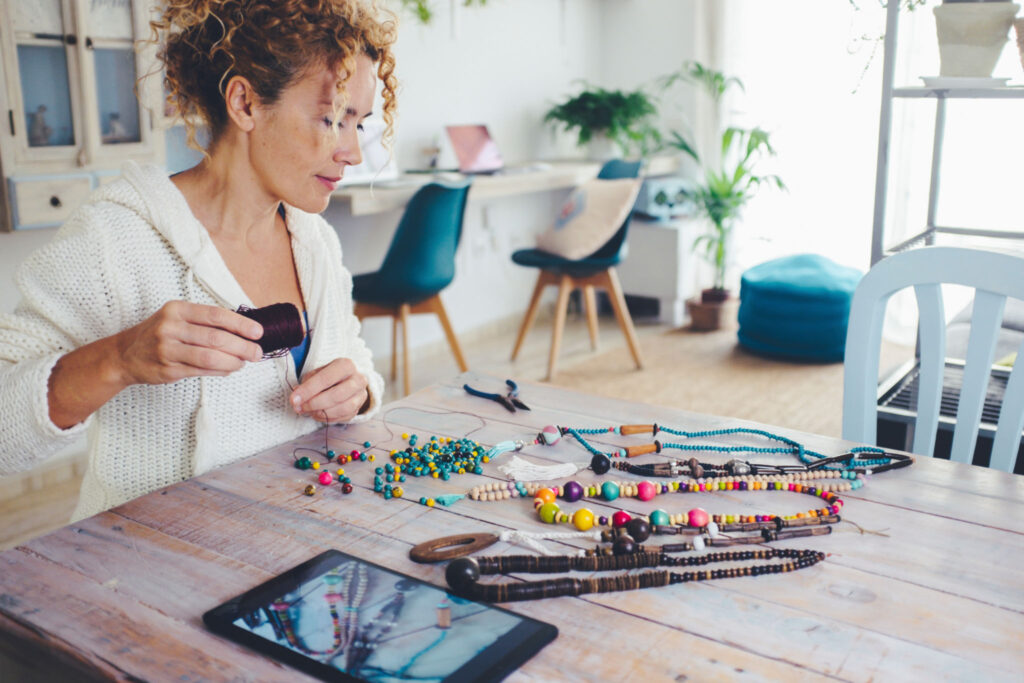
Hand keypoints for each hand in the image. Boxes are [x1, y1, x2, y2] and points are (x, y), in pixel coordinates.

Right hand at [114, 301, 263, 386]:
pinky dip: (220, 371)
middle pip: (216, 338)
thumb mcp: (177, 317)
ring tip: (244, 362)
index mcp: (177, 310)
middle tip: (257, 353)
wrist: (124, 354)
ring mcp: (167, 349)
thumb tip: (243, 330)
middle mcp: (170, 327)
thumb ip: (205, 321)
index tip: (258, 332)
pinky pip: (201, 371)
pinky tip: (229, 369)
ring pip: (210, 357)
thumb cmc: (159, 333)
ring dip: (233, 361)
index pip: (216, 315)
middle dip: (242, 346)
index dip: (241, 324)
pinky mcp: (168, 369)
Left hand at [290, 358, 368, 422]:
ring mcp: (361, 395)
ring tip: (308, 411)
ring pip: (343, 408)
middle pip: (337, 395)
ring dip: (322, 413)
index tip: (294, 399)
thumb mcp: (317, 373)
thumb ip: (307, 384)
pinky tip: (317, 414)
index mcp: (346, 365)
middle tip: (300, 408)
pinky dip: (328, 418)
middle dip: (314, 403)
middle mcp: (358, 379)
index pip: (326, 378)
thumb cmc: (329, 376)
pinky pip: (344, 417)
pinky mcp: (360, 408)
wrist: (347, 381)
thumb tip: (297, 397)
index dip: (308, 390)